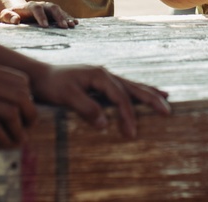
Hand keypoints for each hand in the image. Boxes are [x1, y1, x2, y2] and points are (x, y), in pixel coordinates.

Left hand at [0, 1, 78, 28]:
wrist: (19, 12)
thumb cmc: (11, 16)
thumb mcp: (5, 16)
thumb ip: (8, 17)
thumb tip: (16, 20)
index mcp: (29, 6)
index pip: (36, 8)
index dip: (41, 16)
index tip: (45, 26)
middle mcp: (41, 4)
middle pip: (51, 7)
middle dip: (58, 16)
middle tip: (64, 26)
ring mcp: (48, 8)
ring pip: (59, 10)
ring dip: (66, 17)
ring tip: (72, 25)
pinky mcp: (53, 13)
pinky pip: (63, 14)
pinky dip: (69, 18)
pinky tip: (76, 23)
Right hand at [0, 61, 36, 147]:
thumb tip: (24, 98)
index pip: (23, 82)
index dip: (29, 100)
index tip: (26, 115)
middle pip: (22, 98)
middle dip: (29, 117)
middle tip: (27, 131)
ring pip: (12, 114)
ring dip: (18, 132)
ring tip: (16, 141)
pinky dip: (3, 139)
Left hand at [31, 64, 170, 138]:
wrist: (40, 75)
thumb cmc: (52, 85)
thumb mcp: (67, 96)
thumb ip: (86, 107)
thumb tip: (104, 123)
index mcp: (100, 75)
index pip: (120, 97)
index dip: (128, 115)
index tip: (132, 133)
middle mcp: (105, 73)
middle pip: (133, 87)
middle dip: (151, 99)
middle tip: (167, 112)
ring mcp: (104, 76)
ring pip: (131, 85)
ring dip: (148, 93)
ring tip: (166, 99)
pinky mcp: (100, 82)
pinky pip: (123, 88)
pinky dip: (137, 91)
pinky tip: (143, 93)